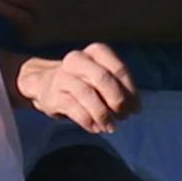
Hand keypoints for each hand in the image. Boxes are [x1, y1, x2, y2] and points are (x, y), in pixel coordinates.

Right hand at [15, 44, 137, 133]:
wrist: (46, 84)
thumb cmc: (83, 82)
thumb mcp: (102, 78)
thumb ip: (119, 88)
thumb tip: (134, 107)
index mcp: (95, 52)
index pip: (118, 69)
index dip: (130, 91)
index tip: (135, 108)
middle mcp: (77, 59)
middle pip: (103, 78)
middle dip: (117, 100)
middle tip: (124, 116)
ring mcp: (63, 77)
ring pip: (88, 94)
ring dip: (104, 114)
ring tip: (111, 127)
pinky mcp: (54, 96)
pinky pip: (75, 109)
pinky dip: (89, 121)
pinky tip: (96, 128)